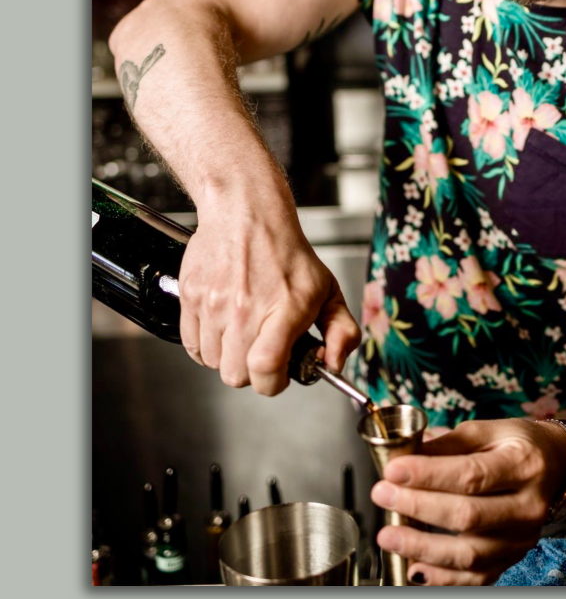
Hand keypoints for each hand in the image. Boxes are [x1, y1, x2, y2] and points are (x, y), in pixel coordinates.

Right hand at [176, 195, 359, 393]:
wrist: (246, 215)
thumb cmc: (287, 254)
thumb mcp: (329, 290)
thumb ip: (342, 331)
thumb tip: (335, 364)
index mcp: (284, 309)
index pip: (265, 368)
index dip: (273, 383)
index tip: (281, 375)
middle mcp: (245, 310)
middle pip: (235, 375)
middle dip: (252, 372)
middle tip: (264, 352)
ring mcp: (214, 305)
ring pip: (213, 363)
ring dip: (230, 357)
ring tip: (246, 333)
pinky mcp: (190, 299)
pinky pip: (192, 346)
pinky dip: (208, 346)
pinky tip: (225, 329)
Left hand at [371, 418, 565, 584]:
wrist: (557, 465)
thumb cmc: (520, 445)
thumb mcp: (490, 431)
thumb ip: (449, 444)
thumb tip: (405, 458)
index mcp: (524, 465)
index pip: (472, 475)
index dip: (428, 475)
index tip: (393, 471)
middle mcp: (528, 506)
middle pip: (468, 516)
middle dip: (418, 507)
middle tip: (383, 495)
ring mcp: (521, 537)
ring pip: (469, 554)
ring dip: (422, 547)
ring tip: (388, 535)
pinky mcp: (512, 558)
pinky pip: (474, 578)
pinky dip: (441, 577)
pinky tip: (414, 566)